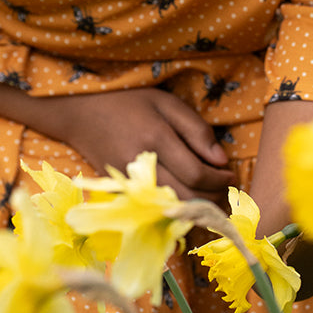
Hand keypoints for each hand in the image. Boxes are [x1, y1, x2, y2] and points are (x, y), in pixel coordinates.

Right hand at [40, 87, 234, 204]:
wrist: (81, 112)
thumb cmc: (128, 101)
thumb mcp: (165, 102)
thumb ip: (195, 129)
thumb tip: (221, 159)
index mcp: (156, 138)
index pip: (197, 174)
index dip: (220, 180)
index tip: (231, 174)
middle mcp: (143, 165)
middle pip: (187, 197)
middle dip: (213, 199)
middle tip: (227, 191)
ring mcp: (130, 183)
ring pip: (172, 209)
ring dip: (198, 209)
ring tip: (214, 199)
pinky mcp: (122, 192)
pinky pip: (155, 211)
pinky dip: (176, 211)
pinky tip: (188, 202)